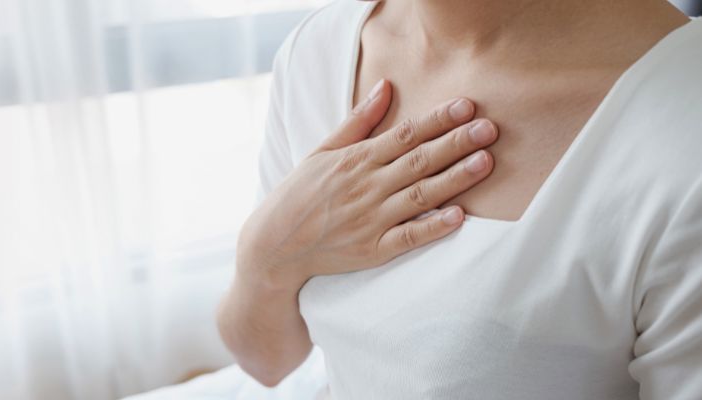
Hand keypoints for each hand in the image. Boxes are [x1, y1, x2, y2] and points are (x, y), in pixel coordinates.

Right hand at [237, 79, 497, 290]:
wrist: (274, 244)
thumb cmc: (299, 194)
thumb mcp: (322, 151)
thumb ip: (358, 121)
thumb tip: (386, 86)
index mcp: (356, 160)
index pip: (405, 134)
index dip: (438, 120)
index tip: (468, 106)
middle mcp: (367, 186)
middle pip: (419, 161)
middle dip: (456, 143)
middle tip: (490, 129)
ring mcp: (371, 219)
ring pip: (420, 196)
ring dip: (455, 179)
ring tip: (485, 163)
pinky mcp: (372, 250)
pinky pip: (408, 238)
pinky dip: (432, 228)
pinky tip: (458, 217)